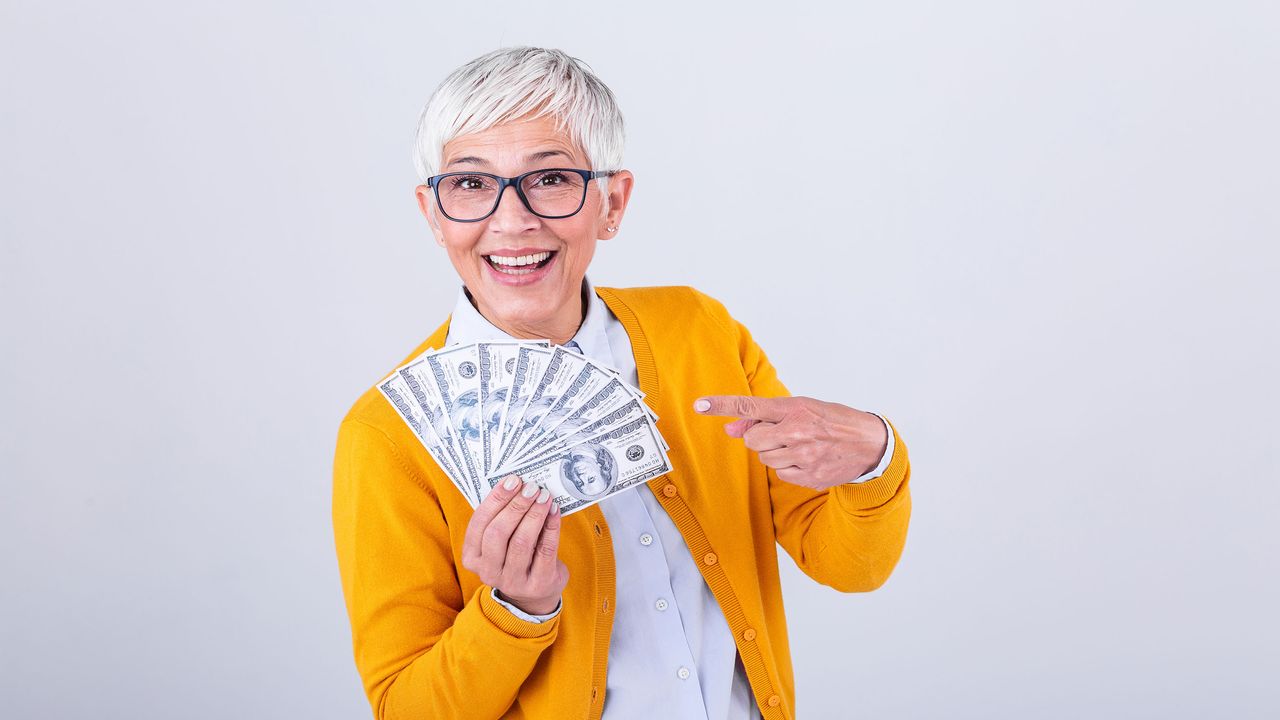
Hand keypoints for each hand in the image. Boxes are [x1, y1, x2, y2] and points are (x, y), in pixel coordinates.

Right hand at [461, 474, 568, 615]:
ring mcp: (512, 582)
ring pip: (521, 542)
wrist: (535, 594)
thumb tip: (520, 484)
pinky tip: (554, 511)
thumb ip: (503, 518)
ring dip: (534, 514)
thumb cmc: (516, 556)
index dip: (496, 500)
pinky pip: (545, 551)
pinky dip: (551, 528)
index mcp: (472, 557)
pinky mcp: (537, 584)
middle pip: (498, 533)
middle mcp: (488, 572)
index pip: (479, 524)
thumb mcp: (502, 541)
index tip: (512, 480)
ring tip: (544, 496)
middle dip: (516, 506)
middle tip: (531, 487)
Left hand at [694, 395, 887, 490]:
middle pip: (752, 439)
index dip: (722, 405)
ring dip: (774, 452)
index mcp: (795, 408)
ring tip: (799, 445)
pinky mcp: (809, 477)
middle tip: (782, 433)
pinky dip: (788, 467)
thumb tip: (730, 429)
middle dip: (760, 437)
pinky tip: (807, 459)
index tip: (699, 404)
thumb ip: (764, 417)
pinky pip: (781, 474)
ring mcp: (804, 456)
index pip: (750, 406)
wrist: (870, 444)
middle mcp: (798, 431)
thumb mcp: (801, 409)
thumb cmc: (831, 421)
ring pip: (764, 458)